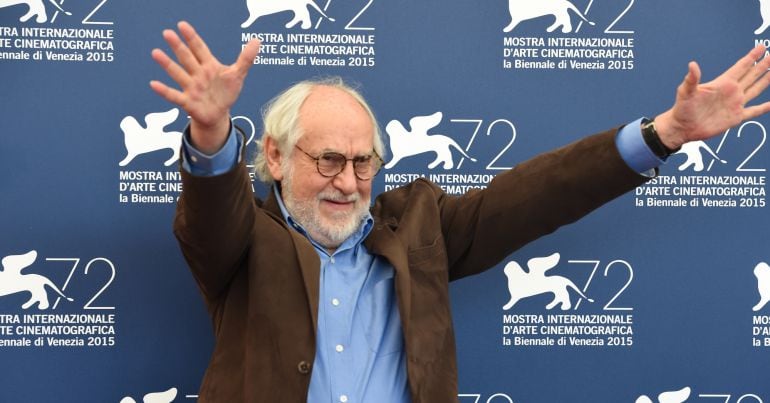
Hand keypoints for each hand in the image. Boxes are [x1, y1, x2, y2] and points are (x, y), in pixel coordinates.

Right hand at [150, 21, 260, 153]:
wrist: (218, 114)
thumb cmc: (225, 92)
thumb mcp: (238, 75)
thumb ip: (246, 58)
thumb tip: (257, 40)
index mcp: (209, 65)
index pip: (199, 48)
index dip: (192, 37)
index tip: (182, 25)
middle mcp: (197, 74)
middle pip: (186, 58)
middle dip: (178, 46)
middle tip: (167, 33)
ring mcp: (191, 87)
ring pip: (178, 74)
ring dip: (167, 64)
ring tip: (156, 53)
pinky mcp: (188, 102)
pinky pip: (174, 96)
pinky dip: (164, 91)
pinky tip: (153, 84)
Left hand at [655, 45, 769, 149]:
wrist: (682, 128)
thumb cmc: (682, 109)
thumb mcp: (685, 92)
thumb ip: (692, 79)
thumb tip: (692, 65)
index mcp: (722, 83)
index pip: (741, 67)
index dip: (751, 57)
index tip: (761, 47)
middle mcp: (731, 92)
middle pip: (751, 75)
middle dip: (763, 65)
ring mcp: (735, 104)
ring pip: (755, 89)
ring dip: (766, 80)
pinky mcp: (736, 117)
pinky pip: (754, 111)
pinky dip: (764, 108)